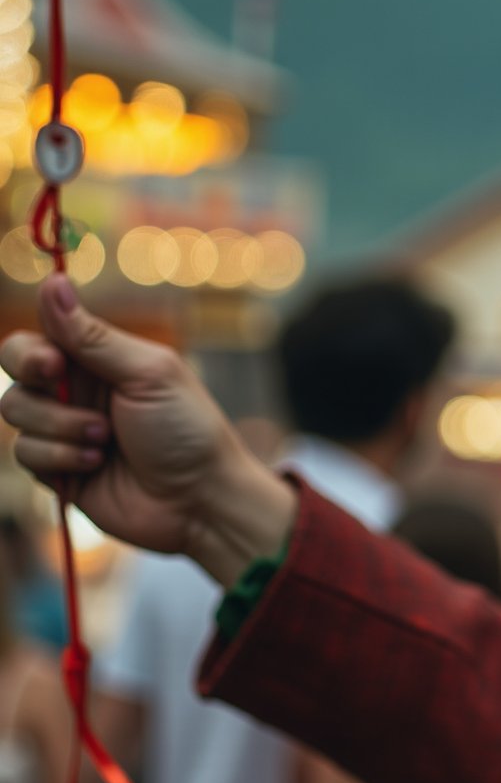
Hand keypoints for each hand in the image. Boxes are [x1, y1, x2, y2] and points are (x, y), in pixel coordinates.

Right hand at [0, 276, 294, 582]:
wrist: (199, 501)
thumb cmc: (187, 431)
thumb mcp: (147, 373)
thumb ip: (93, 335)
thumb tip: (52, 282)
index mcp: (97, 359)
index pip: (39, 336)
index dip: (32, 348)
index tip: (55, 363)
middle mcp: (76, 390)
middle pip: (14, 368)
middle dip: (32, 379)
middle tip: (60, 387)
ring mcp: (64, 430)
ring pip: (15, 411)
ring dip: (59, 426)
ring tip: (103, 440)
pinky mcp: (58, 469)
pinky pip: (26, 454)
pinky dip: (60, 458)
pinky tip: (97, 464)